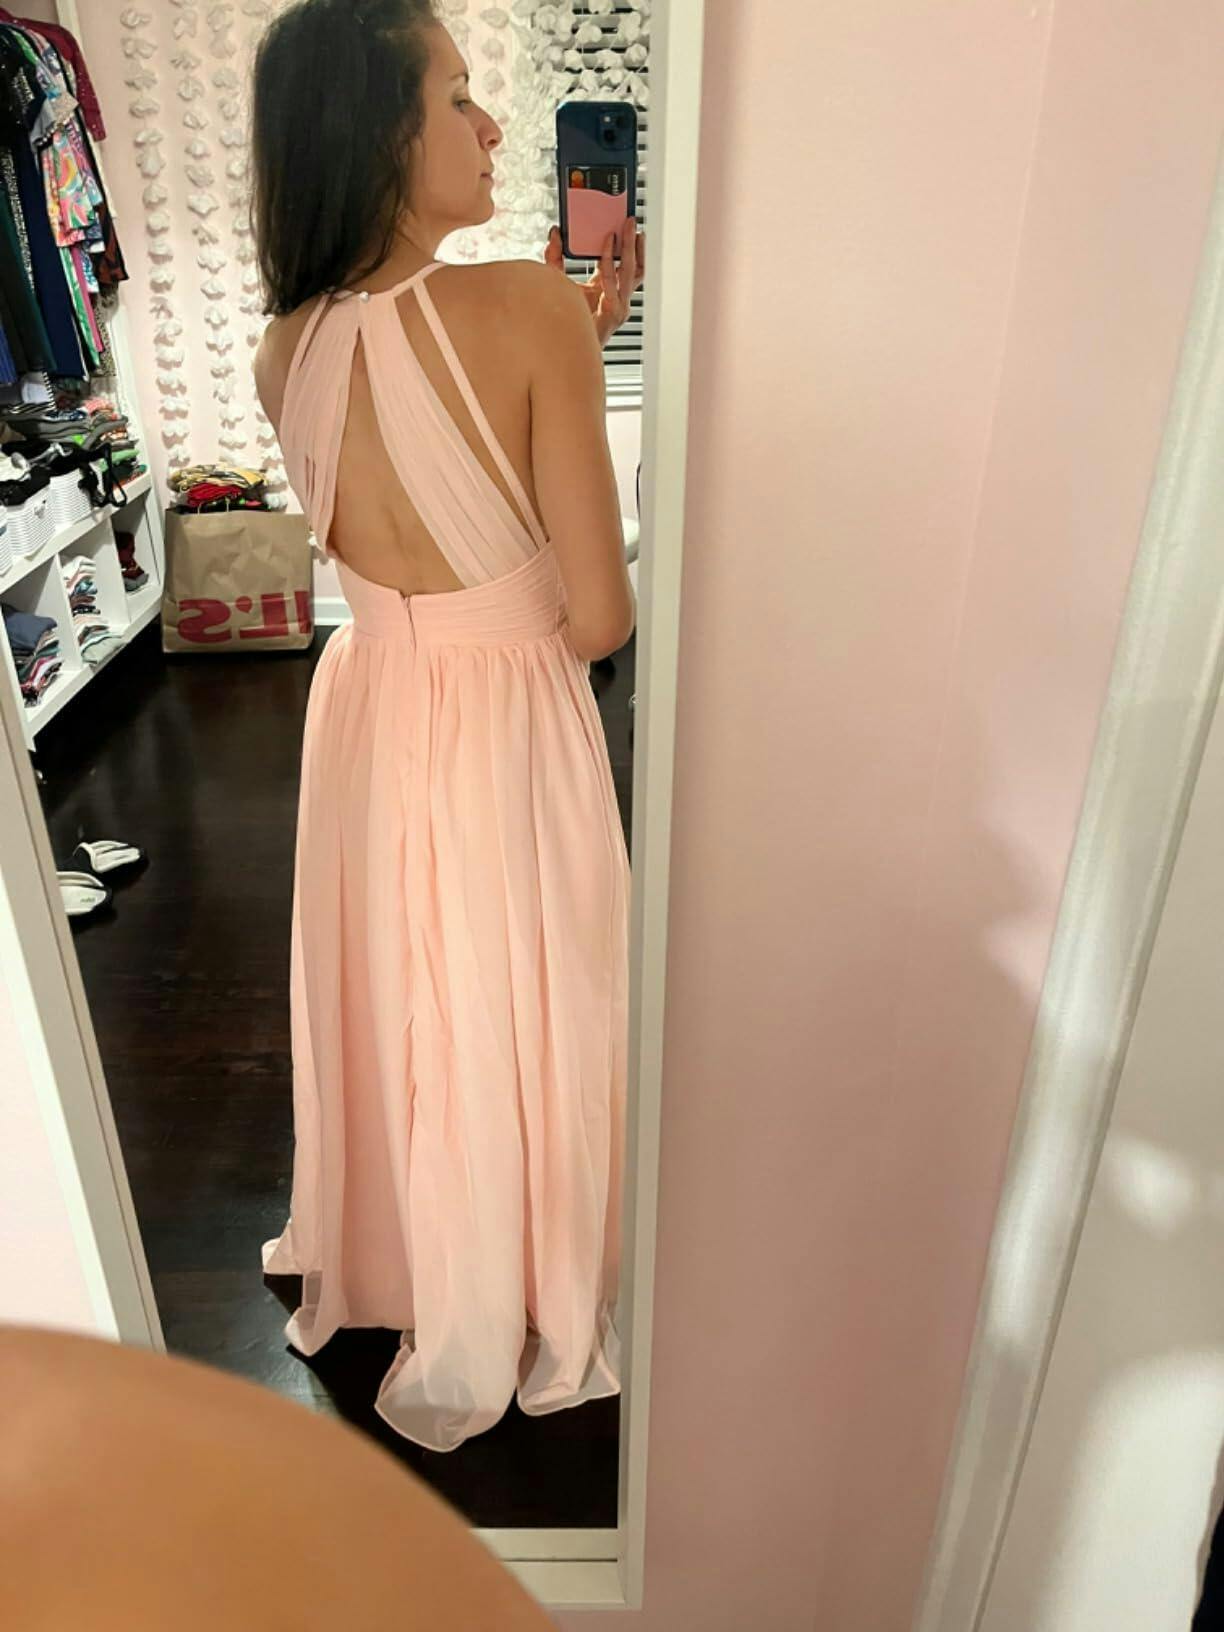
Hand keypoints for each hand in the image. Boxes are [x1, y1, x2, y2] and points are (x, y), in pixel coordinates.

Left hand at [544, 219, 644, 347]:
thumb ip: (556, 257)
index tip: (626, 222)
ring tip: (625, 229)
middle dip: (633, 240)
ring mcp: (620, 307)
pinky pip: (613, 284)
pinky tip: (605, 248)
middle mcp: (619, 297)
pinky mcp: (614, 314)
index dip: (629, 243)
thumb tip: (555, 232)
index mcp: (610, 289)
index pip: (626, 263)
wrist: (561, 347)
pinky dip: (609, 265)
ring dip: (629, 248)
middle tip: (629, 218)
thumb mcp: (559, 280)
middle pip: (633, 265)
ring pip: (630, 272)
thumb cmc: (564, 319)